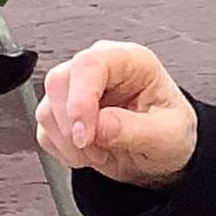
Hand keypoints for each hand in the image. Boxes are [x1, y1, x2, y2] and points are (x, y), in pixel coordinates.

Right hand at [36, 41, 197, 187]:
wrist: (162, 154)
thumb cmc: (171, 133)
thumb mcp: (166, 135)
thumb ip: (133, 128)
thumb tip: (99, 125)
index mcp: (131, 61)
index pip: (90, 64)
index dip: (80, 99)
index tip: (85, 134)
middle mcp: (101, 69)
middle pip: (59, 81)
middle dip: (71, 124)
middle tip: (95, 148)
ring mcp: (78, 89)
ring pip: (47, 108)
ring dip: (68, 142)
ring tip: (100, 152)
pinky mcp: (63, 112)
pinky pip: (44, 130)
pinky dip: (62, 150)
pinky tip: (88, 153)